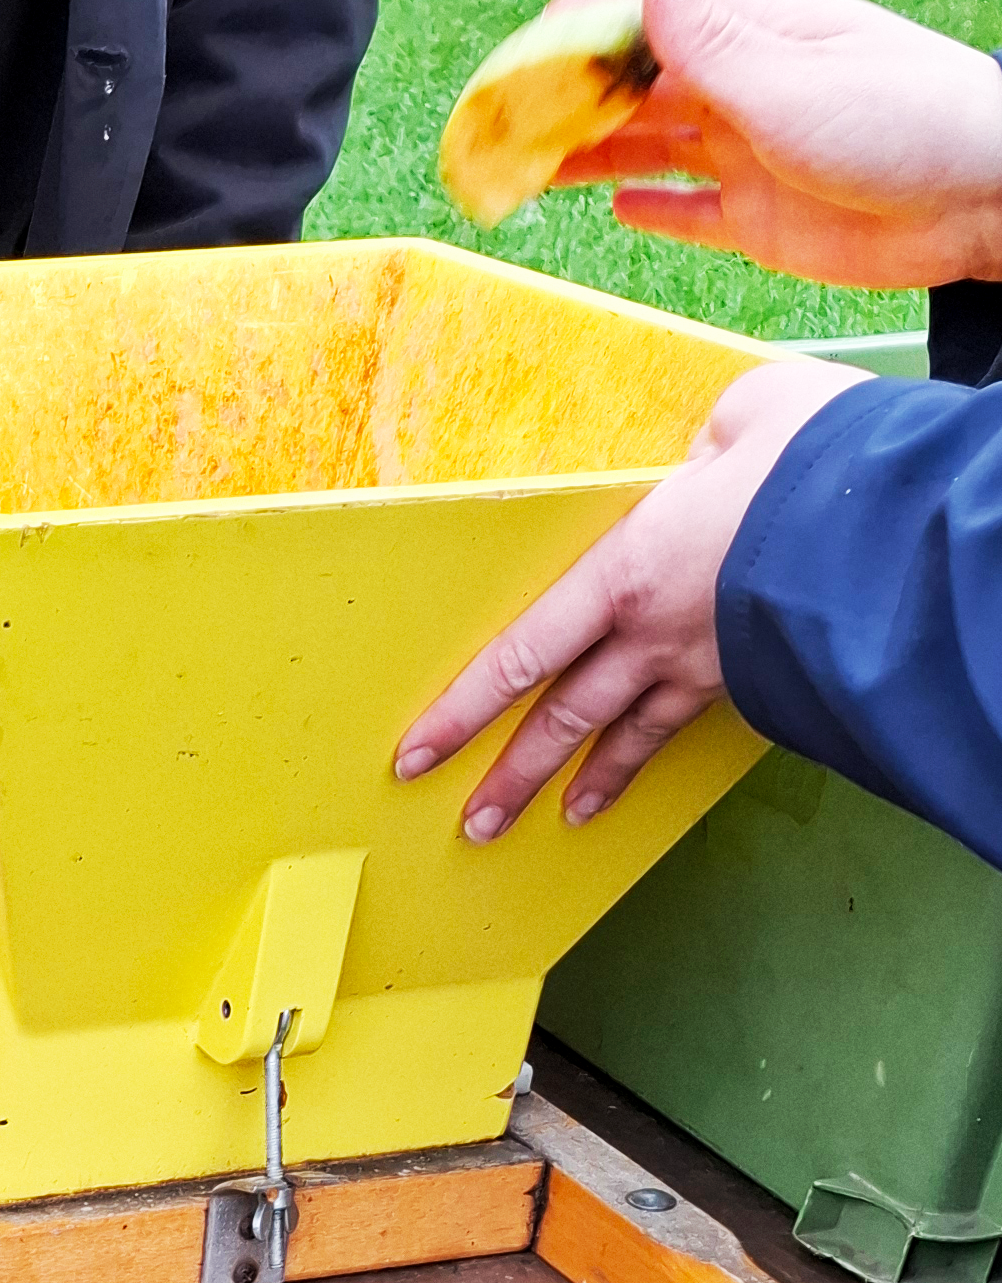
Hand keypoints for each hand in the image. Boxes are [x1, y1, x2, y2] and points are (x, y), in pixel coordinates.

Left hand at [396, 359, 868, 837]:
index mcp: (625, 573)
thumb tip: (706, 442)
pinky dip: (639, 769)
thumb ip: (704, 439)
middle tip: (471, 823)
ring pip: (617, 737)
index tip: (416, 754)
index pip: (520, 657)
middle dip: (508, 774)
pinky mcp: (753, 678)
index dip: (463, 712)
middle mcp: (653, 634)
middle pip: (560, 716)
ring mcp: (704, 664)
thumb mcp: (743, 417)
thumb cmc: (815, 459)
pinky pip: (679, 731)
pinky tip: (613, 798)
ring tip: (532, 824)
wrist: (908, 526)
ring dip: (570, 785)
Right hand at [552, 0, 1001, 286]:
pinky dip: (653, 209)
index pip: (650, 22)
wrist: (989, 205)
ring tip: (532, 169)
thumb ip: (707, 43)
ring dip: (590, 156)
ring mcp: (750, 152)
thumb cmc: (910, 123)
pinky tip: (617, 207)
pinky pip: (690, 211)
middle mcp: (745, 89)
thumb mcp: (793, 77)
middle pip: (637, 89)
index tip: (531, 59)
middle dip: (572, 102)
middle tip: (506, 126)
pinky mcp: (760, 218)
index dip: (586, 34)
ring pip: (648, 148)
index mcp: (755, 36)